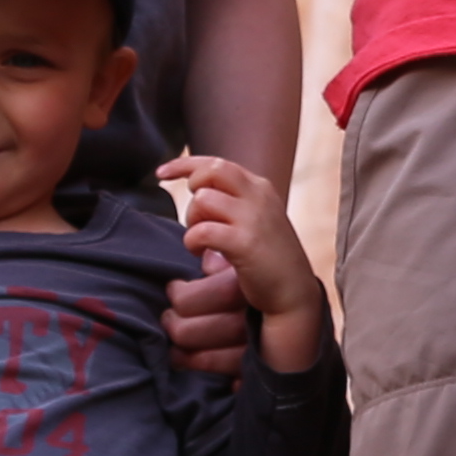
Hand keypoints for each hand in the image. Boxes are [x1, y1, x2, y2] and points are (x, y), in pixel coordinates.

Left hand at [168, 152, 327, 370]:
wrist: (294, 293)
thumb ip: (234, 203)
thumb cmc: (270, 259)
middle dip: (191, 189)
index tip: (161, 173)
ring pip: (203, 200)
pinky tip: (200, 253)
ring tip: (200, 240)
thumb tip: (199, 196)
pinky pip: (202, 231)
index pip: (217, 162)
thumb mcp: (257, 220)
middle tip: (194, 215)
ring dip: (192, 220)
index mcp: (260, 188)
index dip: (183, 164)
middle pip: (211, 170)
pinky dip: (193, 242)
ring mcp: (253, 218)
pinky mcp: (245, 243)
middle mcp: (258, 196)